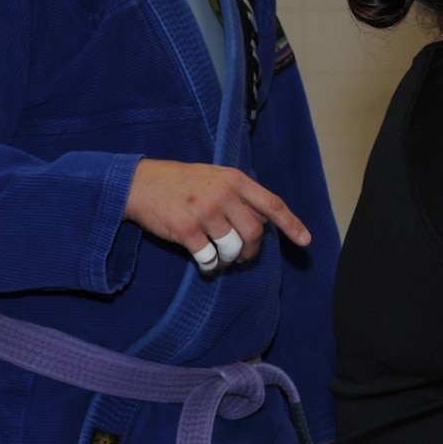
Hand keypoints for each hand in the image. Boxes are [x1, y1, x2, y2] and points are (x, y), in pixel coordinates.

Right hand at [124, 158, 310, 271]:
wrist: (137, 184)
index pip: (273, 204)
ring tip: (219, 256)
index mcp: (234, 179)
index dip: (291, 224)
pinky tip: (203, 262)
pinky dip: (210, 266)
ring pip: (234, 248)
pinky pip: (209, 259)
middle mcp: (223, 194)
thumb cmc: (179, 182)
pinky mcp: (186, 230)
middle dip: (251, 251)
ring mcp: (204, 212)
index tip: (305, 241)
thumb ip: (240, 194)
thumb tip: (268, 218)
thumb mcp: (214, 177)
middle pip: (255, 233)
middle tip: (241, 255)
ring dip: (230, 259)